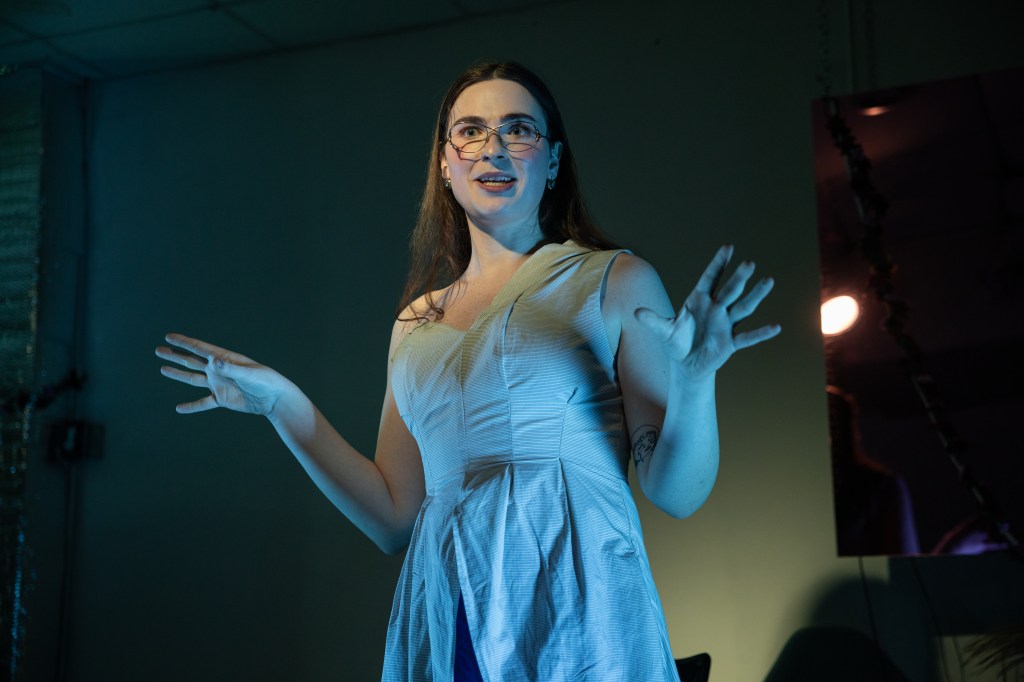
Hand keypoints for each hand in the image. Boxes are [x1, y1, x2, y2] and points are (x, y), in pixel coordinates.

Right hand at [155, 333, 291, 414]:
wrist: (274, 399)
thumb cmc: (265, 381)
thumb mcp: (248, 373)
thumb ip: (229, 368)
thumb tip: (212, 360)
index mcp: (224, 359)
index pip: (200, 349)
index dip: (184, 343)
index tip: (168, 337)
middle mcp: (219, 370)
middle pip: (192, 361)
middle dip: (175, 355)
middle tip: (158, 350)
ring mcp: (219, 384)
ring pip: (193, 379)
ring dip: (178, 374)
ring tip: (163, 369)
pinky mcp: (222, 399)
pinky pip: (203, 403)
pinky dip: (191, 406)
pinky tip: (179, 408)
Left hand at [635, 245, 779, 379]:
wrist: (686, 363)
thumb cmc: (676, 342)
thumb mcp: (663, 331)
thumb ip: (652, 320)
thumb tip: (635, 312)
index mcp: (698, 301)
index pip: (710, 278)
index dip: (718, 264)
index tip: (728, 247)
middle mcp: (716, 309)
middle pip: (729, 291)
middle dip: (738, 278)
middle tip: (749, 263)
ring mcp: (725, 324)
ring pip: (743, 308)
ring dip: (755, 296)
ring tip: (769, 281)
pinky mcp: (731, 342)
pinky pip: (748, 337)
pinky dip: (761, 333)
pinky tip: (776, 328)